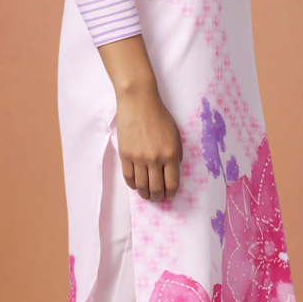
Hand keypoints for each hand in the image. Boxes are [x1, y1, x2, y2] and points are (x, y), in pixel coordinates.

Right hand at [95, 33, 182, 199]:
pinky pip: (128, 177)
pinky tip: (135, 185)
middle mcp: (155, 159)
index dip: (171, 193)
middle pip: (156, 188)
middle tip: (157, 198)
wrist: (138, 102)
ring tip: (146, 194)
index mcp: (171, 154)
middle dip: (157, 197)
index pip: (171, 183)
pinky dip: (132, 184)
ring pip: (141, 185)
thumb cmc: (159, 115)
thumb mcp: (176, 133)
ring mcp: (138, 158)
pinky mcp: (125, 155)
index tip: (169, 195)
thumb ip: (177, 152)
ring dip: (145, 194)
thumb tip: (175, 169)